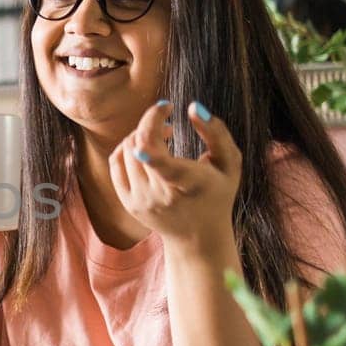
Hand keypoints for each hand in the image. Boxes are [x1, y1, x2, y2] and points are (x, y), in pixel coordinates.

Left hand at [110, 101, 241, 257]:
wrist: (197, 238)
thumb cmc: (217, 193)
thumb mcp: (229, 163)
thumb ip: (216, 132)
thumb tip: (192, 107)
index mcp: (189, 185)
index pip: (164, 164)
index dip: (153, 136)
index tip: (162, 110)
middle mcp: (161, 196)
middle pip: (141, 145)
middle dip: (153, 122)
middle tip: (169, 122)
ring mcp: (141, 201)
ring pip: (127, 149)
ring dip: (141, 133)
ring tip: (163, 135)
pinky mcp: (127, 202)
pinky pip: (116, 162)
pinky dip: (128, 146)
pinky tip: (145, 147)